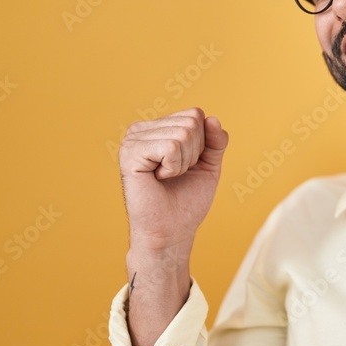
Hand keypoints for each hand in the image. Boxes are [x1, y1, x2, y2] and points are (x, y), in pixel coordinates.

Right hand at [119, 108, 228, 254]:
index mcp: (156, 128)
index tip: (186, 166)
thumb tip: (212, 118)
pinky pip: (170, 148)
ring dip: (183, 163)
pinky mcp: (129, 154)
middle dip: (194, 153)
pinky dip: (173, 168)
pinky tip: (158, 179)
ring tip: (167, 178)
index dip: (202, 144)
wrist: (171, 231)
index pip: (196, 114)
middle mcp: (141, 129)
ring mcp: (132, 140)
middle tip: (176, 174)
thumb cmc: (186, 200)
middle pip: (191, 122)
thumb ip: (215, 140)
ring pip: (183, 134)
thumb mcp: (208, 164)